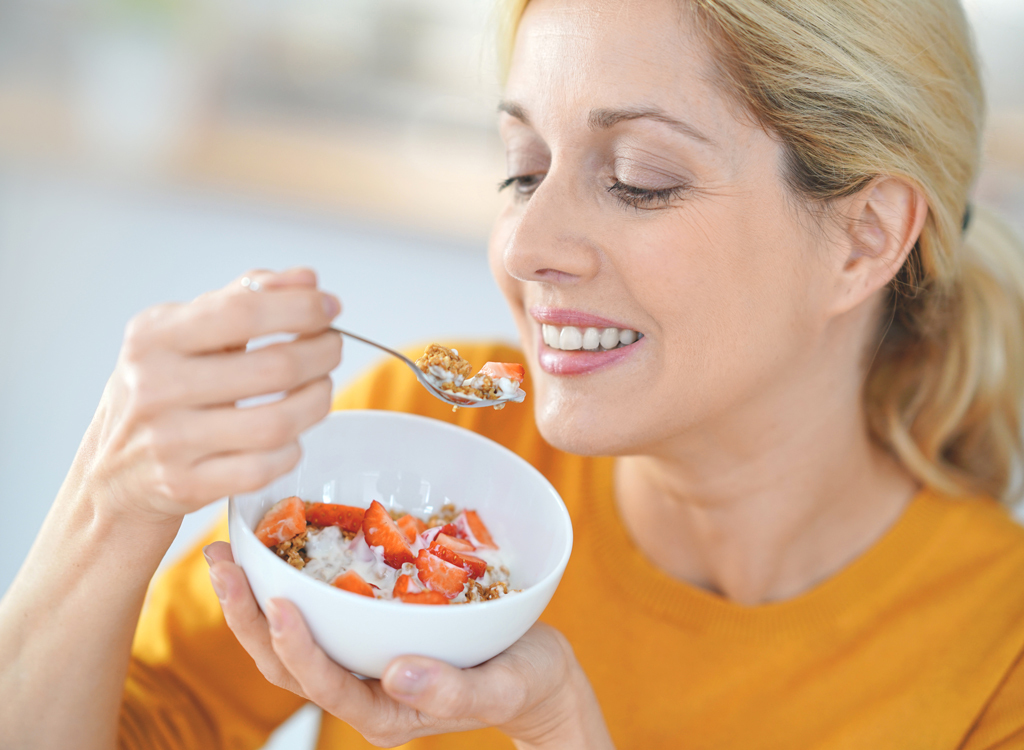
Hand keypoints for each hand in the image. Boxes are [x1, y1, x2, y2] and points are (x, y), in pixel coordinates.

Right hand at [74, 268, 341, 527]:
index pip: (244, 311)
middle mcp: (155, 387)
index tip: (329, 308)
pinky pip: (264, 467)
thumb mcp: (183, 333)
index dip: (301, 308)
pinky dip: (291, 449)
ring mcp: (170, 441)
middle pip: (273, 368)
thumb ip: (244, 298)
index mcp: (154, 337)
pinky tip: (290, 435)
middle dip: (322, 354)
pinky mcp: (186, 485)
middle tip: (331, 349)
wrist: (111, 473)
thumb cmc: (160, 390)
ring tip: (320, 389)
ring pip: (277, 423)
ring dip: (316, 402)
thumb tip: (306, 279)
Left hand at [204, 542, 614, 748]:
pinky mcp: (369, 635)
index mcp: (384, 711)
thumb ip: (452, 688)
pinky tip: (278, 545)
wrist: (538, 674)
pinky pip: (319, 614)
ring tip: (226, 550)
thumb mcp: (502, 687)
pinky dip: (290, 582)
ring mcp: (361, 663)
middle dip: (247, 616)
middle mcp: (361, 689)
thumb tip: (397, 671)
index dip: (295, 646)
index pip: (323, 683)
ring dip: (253, 597)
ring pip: (291, 638)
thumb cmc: (526, 682)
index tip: (278, 602)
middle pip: (285, 662)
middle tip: (220, 560)